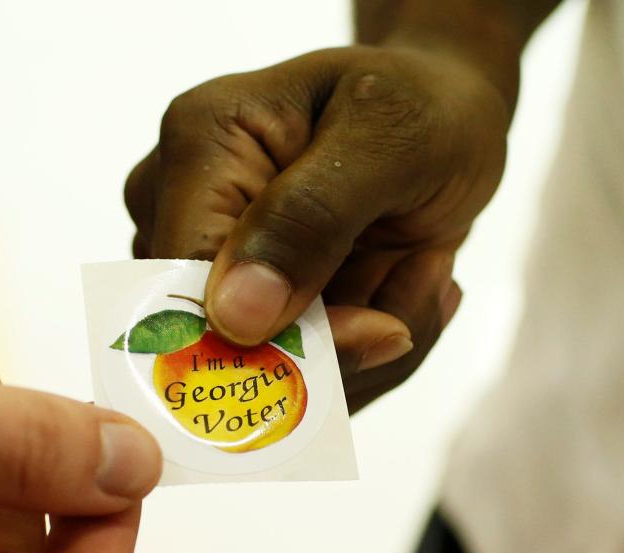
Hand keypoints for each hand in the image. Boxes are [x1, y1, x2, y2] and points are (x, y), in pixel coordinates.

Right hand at [126, 45, 510, 410]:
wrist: (441, 115)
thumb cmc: (419, 105)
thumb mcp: (390, 138)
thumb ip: (310, 217)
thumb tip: (233, 316)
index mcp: (199, 146)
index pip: (188, 279)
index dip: (274, 335)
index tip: (380, 329)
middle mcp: (182, 210)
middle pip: (223, 341)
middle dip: (340, 342)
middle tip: (426, 272)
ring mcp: (210, 265)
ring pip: (268, 373)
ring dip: (368, 346)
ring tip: (425, 264)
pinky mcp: (248, 308)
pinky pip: (297, 376)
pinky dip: (369, 350)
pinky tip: (406, 279)